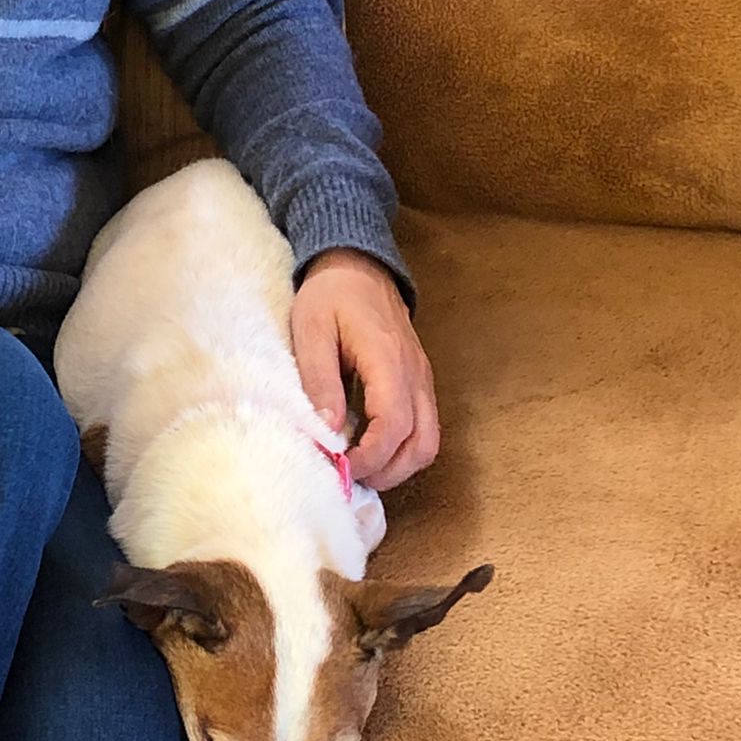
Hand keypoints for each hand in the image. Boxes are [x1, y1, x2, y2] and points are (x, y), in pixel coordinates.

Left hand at [290, 247, 439, 490]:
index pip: (395, 424)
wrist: (358, 265)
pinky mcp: (418, 382)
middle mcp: (415, 374)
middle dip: (388, 472)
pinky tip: (371, 450)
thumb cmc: (331, 295)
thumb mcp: (311, 330)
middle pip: (422, 444)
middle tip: (350, 476)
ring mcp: (422, 379)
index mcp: (388, 359)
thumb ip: (319, 379)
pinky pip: (423, 427)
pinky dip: (402, 449)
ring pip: (428, 441)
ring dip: (399, 465)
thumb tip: (329, 431)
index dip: (371, 457)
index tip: (341, 467)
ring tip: (360, 468)